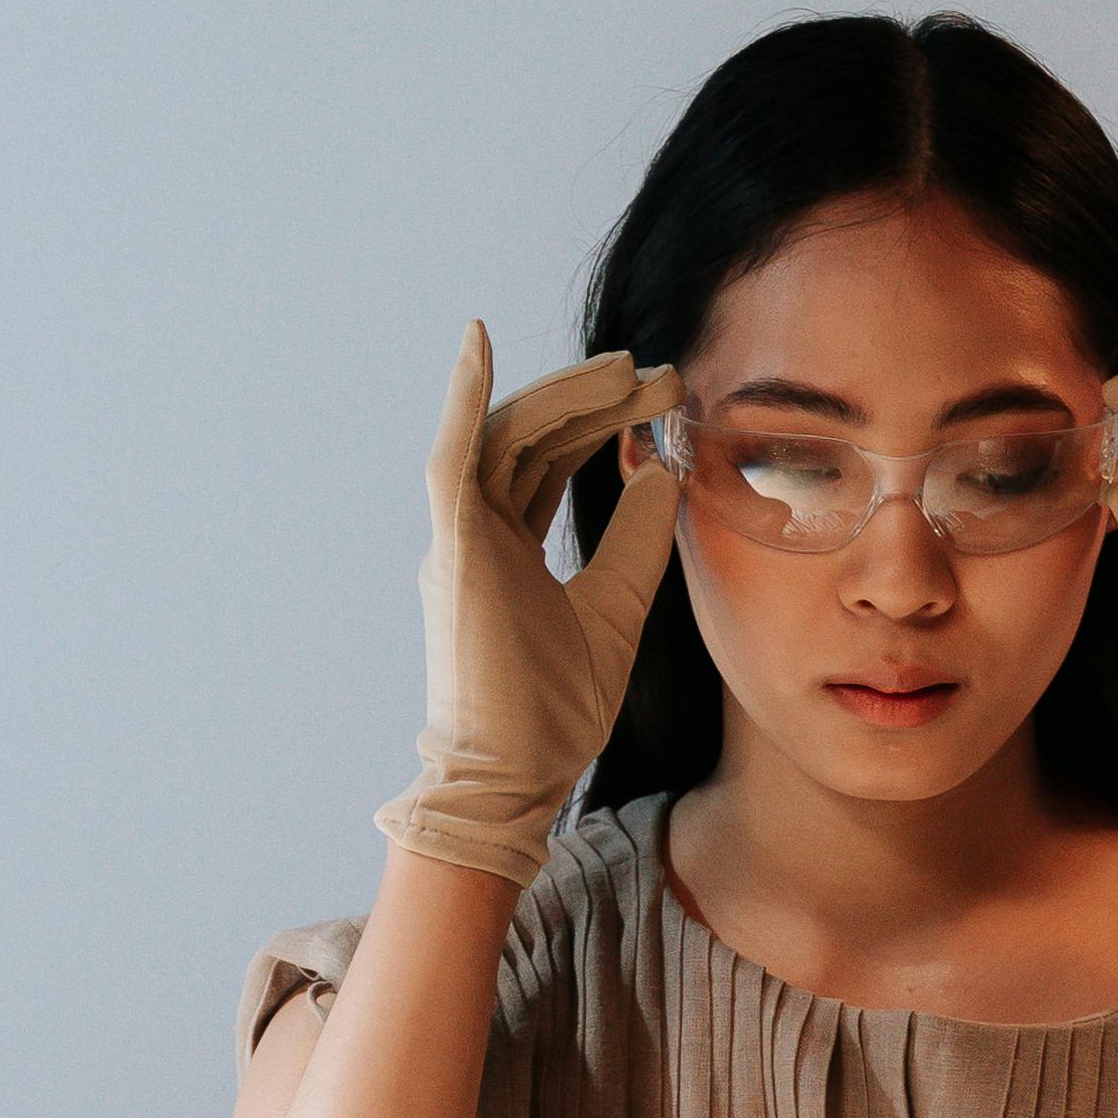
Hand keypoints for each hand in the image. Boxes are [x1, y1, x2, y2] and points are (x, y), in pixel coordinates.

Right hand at [375, 327, 683, 888]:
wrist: (513, 775)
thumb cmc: (554, 711)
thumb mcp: (617, 607)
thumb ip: (637, 540)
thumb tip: (664, 470)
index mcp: (509, 548)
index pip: (553, 461)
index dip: (604, 421)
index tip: (664, 396)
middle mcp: (478, 532)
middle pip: (533, 437)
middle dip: (596, 399)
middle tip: (660, 373)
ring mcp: (460, 537)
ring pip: (506, 435)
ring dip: (564, 394)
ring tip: (629, 369)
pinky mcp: (453, 547)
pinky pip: (453, 457)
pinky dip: (462, 397)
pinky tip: (479, 342)